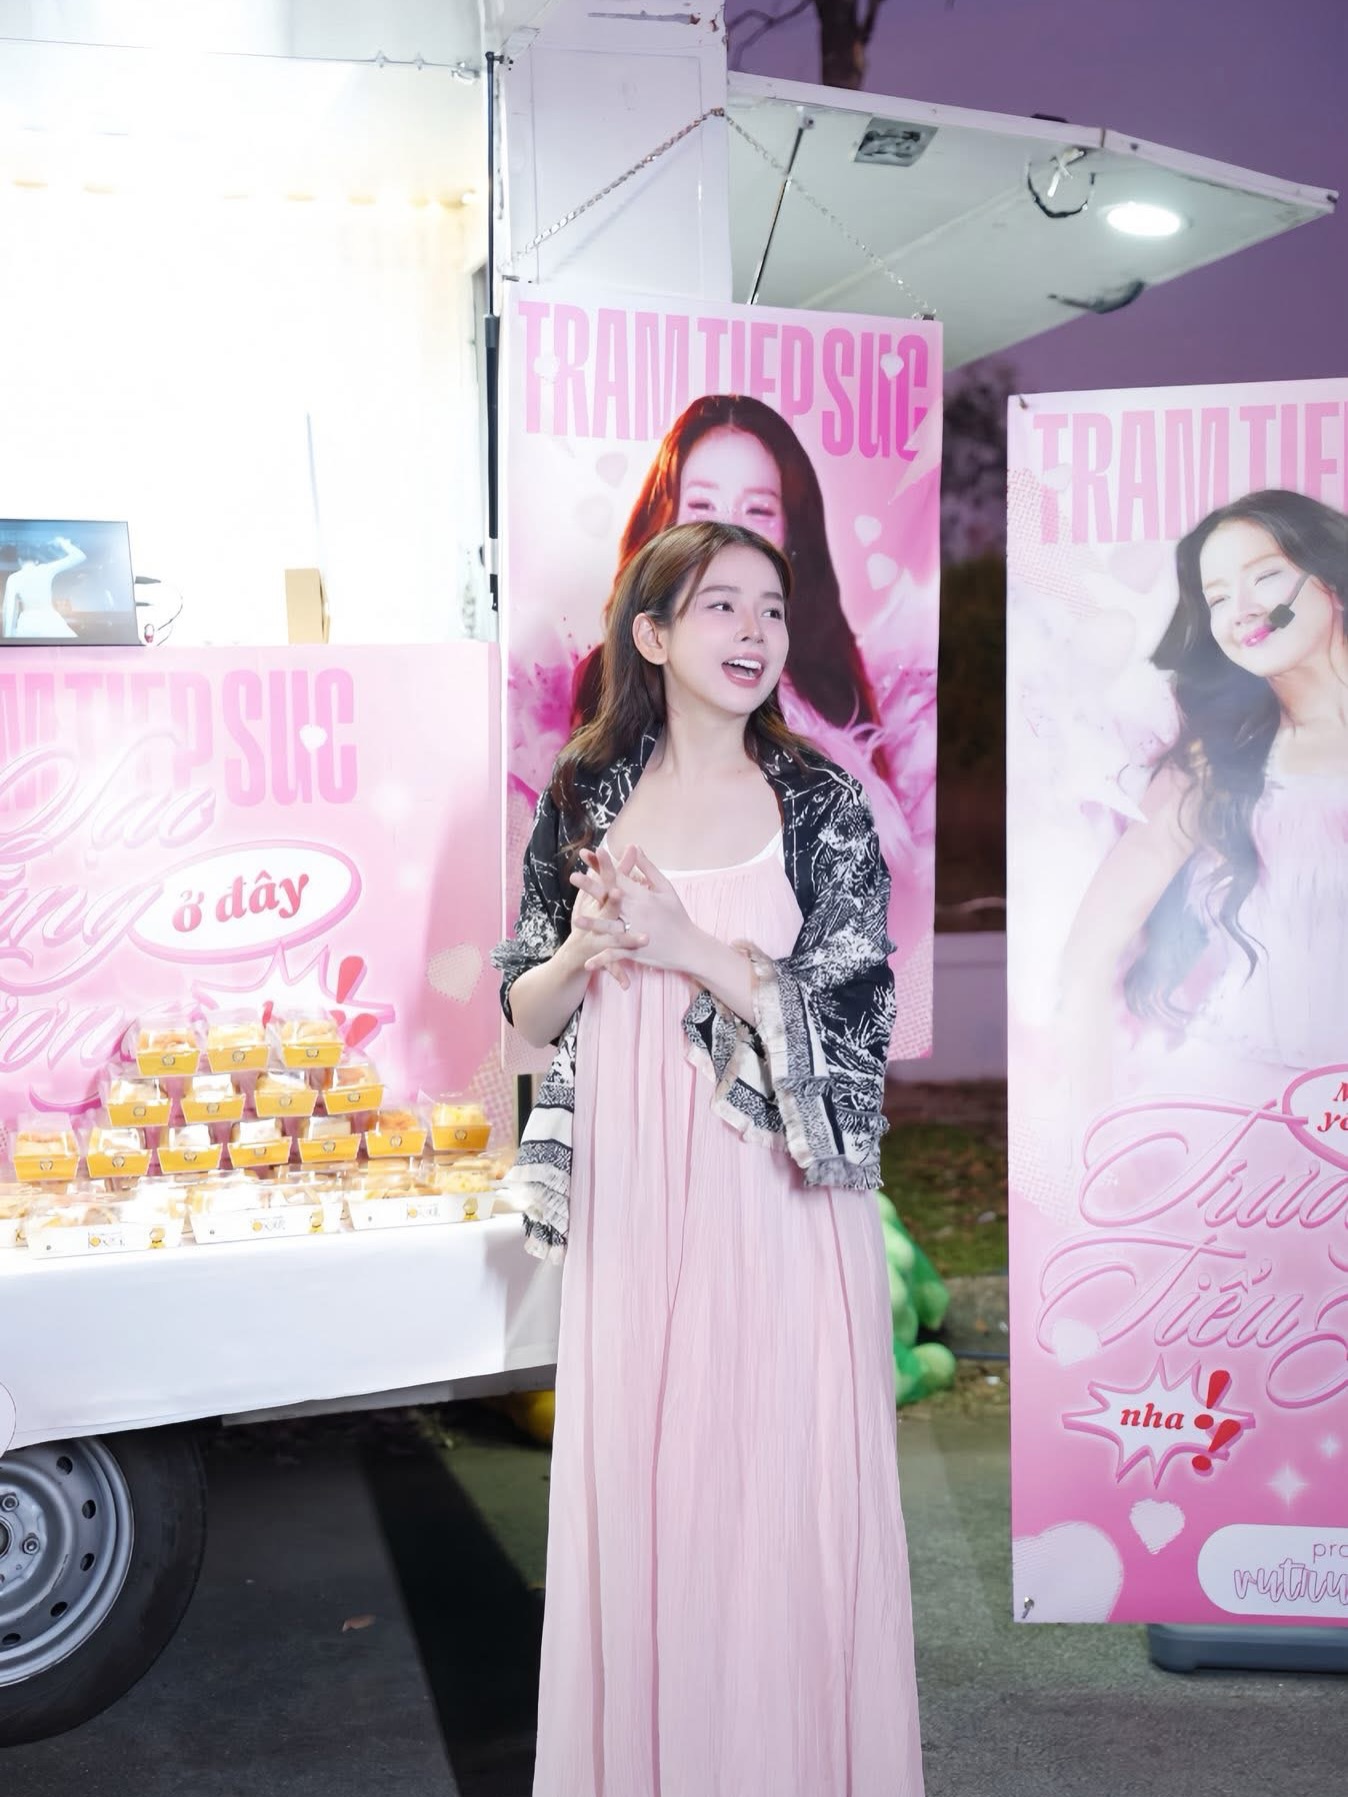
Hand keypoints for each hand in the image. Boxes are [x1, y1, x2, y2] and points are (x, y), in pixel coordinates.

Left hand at [579, 847, 699, 985]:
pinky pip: (617, 955)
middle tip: (573, 877)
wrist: (690, 946)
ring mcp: (636, 932)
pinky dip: (603, 959)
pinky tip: (587, 964)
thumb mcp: (666, 888)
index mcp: (643, 896)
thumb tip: (635, 846)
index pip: (619, 877)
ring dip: (593, 925)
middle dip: (592, 888)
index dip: (602, 865)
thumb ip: (648, 868)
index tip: (586, 853)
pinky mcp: (636, 951)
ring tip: (576, 920)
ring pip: (611, 928)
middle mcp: (638, 912)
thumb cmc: (677, 915)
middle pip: (611, 898)